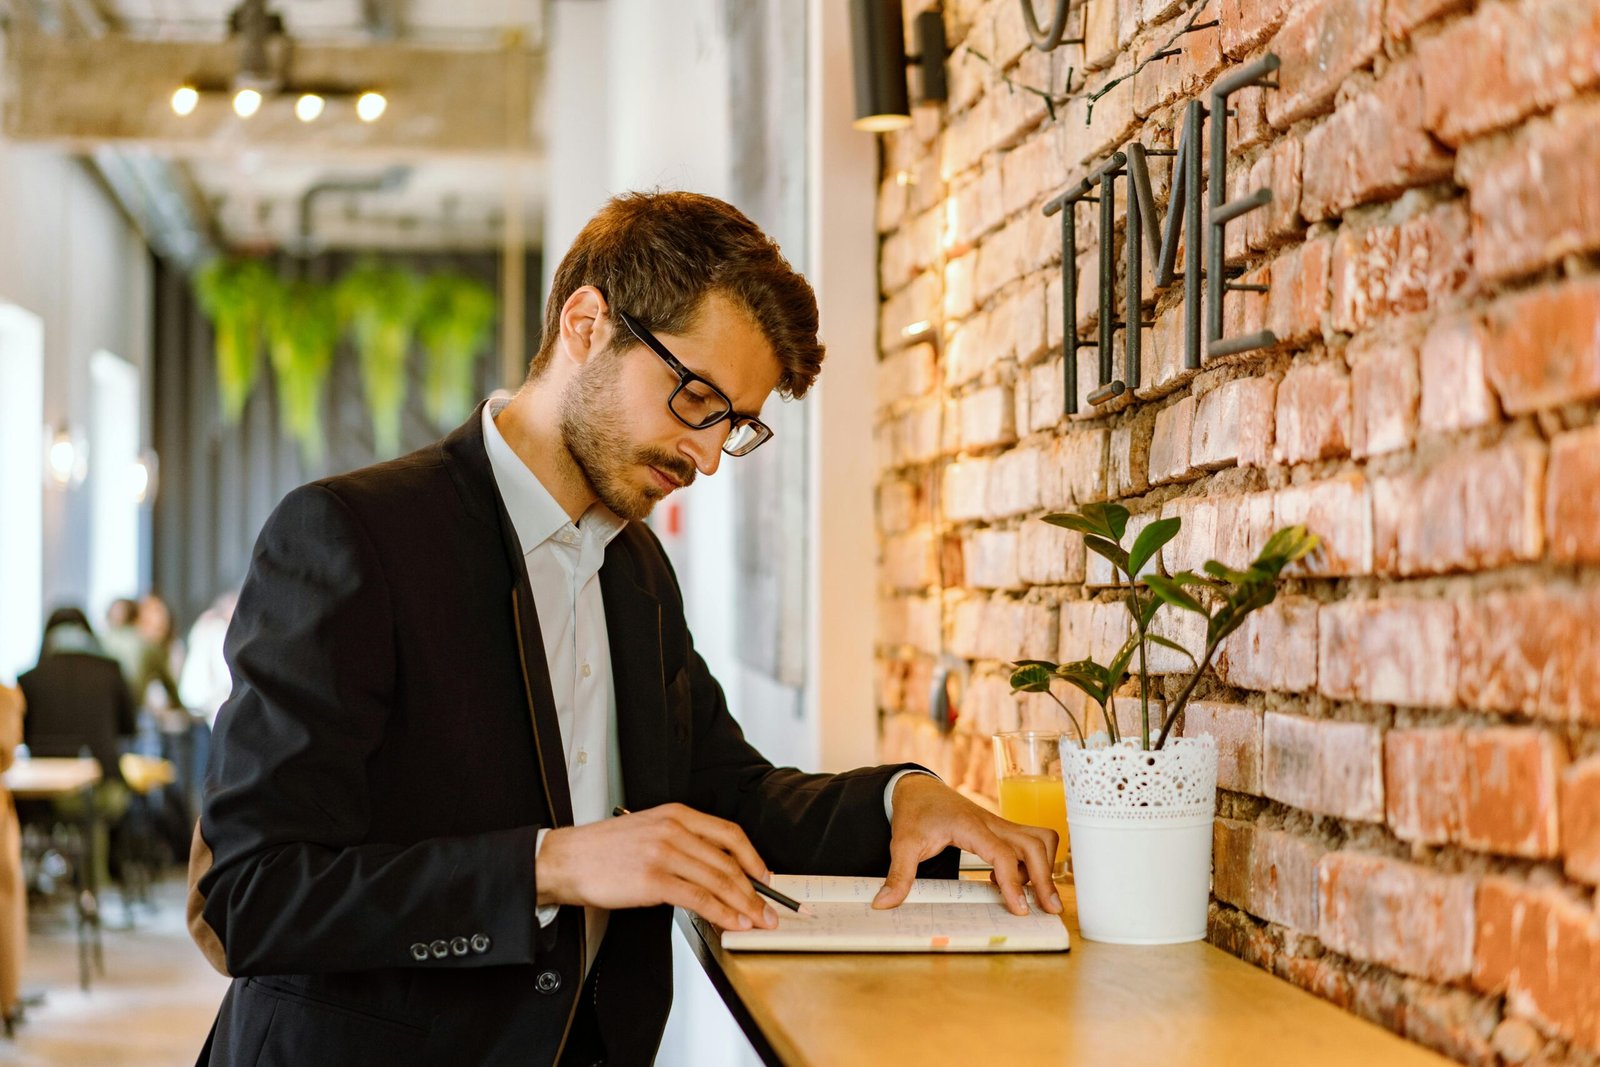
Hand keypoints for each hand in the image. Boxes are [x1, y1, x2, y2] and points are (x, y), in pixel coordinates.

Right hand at [536, 803, 778, 930]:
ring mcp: (664, 853)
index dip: (753, 857)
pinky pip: (699, 899)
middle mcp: (674, 829)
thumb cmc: (603, 849)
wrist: (565, 859)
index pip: (728, 833)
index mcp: (676, 813)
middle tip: (769, 909)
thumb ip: (681, 841)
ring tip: (757, 922)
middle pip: (728, 861)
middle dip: (754, 890)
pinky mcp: (653, 880)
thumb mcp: (647, 828)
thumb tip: (714, 870)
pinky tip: (730, 923)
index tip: (765, 876)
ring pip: (718, 881)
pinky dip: (721, 913)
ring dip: (744, 905)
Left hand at [874, 774, 1061, 916]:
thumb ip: (898, 875)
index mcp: (970, 826)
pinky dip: (1033, 861)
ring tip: (1035, 895)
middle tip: (1050, 909)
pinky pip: (1030, 842)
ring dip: (1044, 865)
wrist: (918, 789)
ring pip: (1039, 838)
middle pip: (1035, 845)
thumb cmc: (914, 813)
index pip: (1003, 854)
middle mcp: (992, 823)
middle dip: (1046, 878)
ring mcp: (999, 824)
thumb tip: (883, 903)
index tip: (1019, 909)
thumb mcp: (901, 844)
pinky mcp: (1001, 829)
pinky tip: (1012, 880)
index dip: (1013, 883)